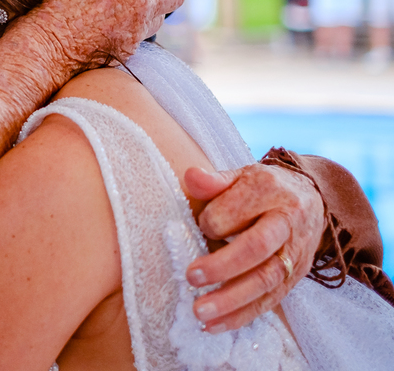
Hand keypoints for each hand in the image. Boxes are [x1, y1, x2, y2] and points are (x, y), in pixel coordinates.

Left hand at [183, 164, 323, 331]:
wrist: (308, 199)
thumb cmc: (261, 189)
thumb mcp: (240, 175)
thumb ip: (215, 180)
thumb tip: (191, 177)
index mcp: (271, 190)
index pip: (240, 208)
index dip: (213, 220)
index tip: (197, 226)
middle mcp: (287, 223)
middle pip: (258, 248)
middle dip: (223, 266)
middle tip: (191, 277)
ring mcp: (295, 254)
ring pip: (266, 280)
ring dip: (232, 300)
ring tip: (200, 311)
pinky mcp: (296, 278)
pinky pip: (271, 301)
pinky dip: (242, 315)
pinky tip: (215, 325)